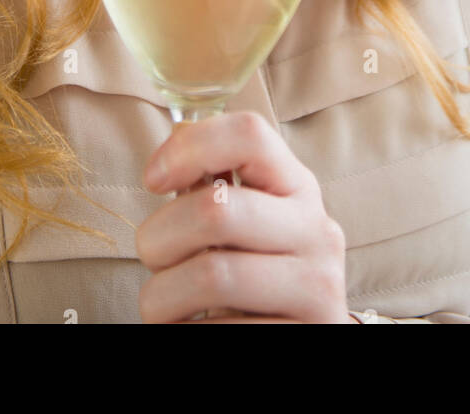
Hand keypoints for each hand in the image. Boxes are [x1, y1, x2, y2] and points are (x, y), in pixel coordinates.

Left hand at [136, 110, 352, 323]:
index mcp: (297, 187)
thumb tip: (165, 165)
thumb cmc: (255, 274)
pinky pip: (218, 332)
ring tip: (164, 302)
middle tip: (153, 257)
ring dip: (162, 295)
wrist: (299, 334)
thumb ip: (214, 189)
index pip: (249, 135)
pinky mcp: (306, 333)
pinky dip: (184, 332)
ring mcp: (317, 287)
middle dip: (158, 237)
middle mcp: (316, 230)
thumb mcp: (246, 223)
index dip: (189, 147)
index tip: (153, 180)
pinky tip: (192, 328)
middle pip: (216, 210)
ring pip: (210, 276)